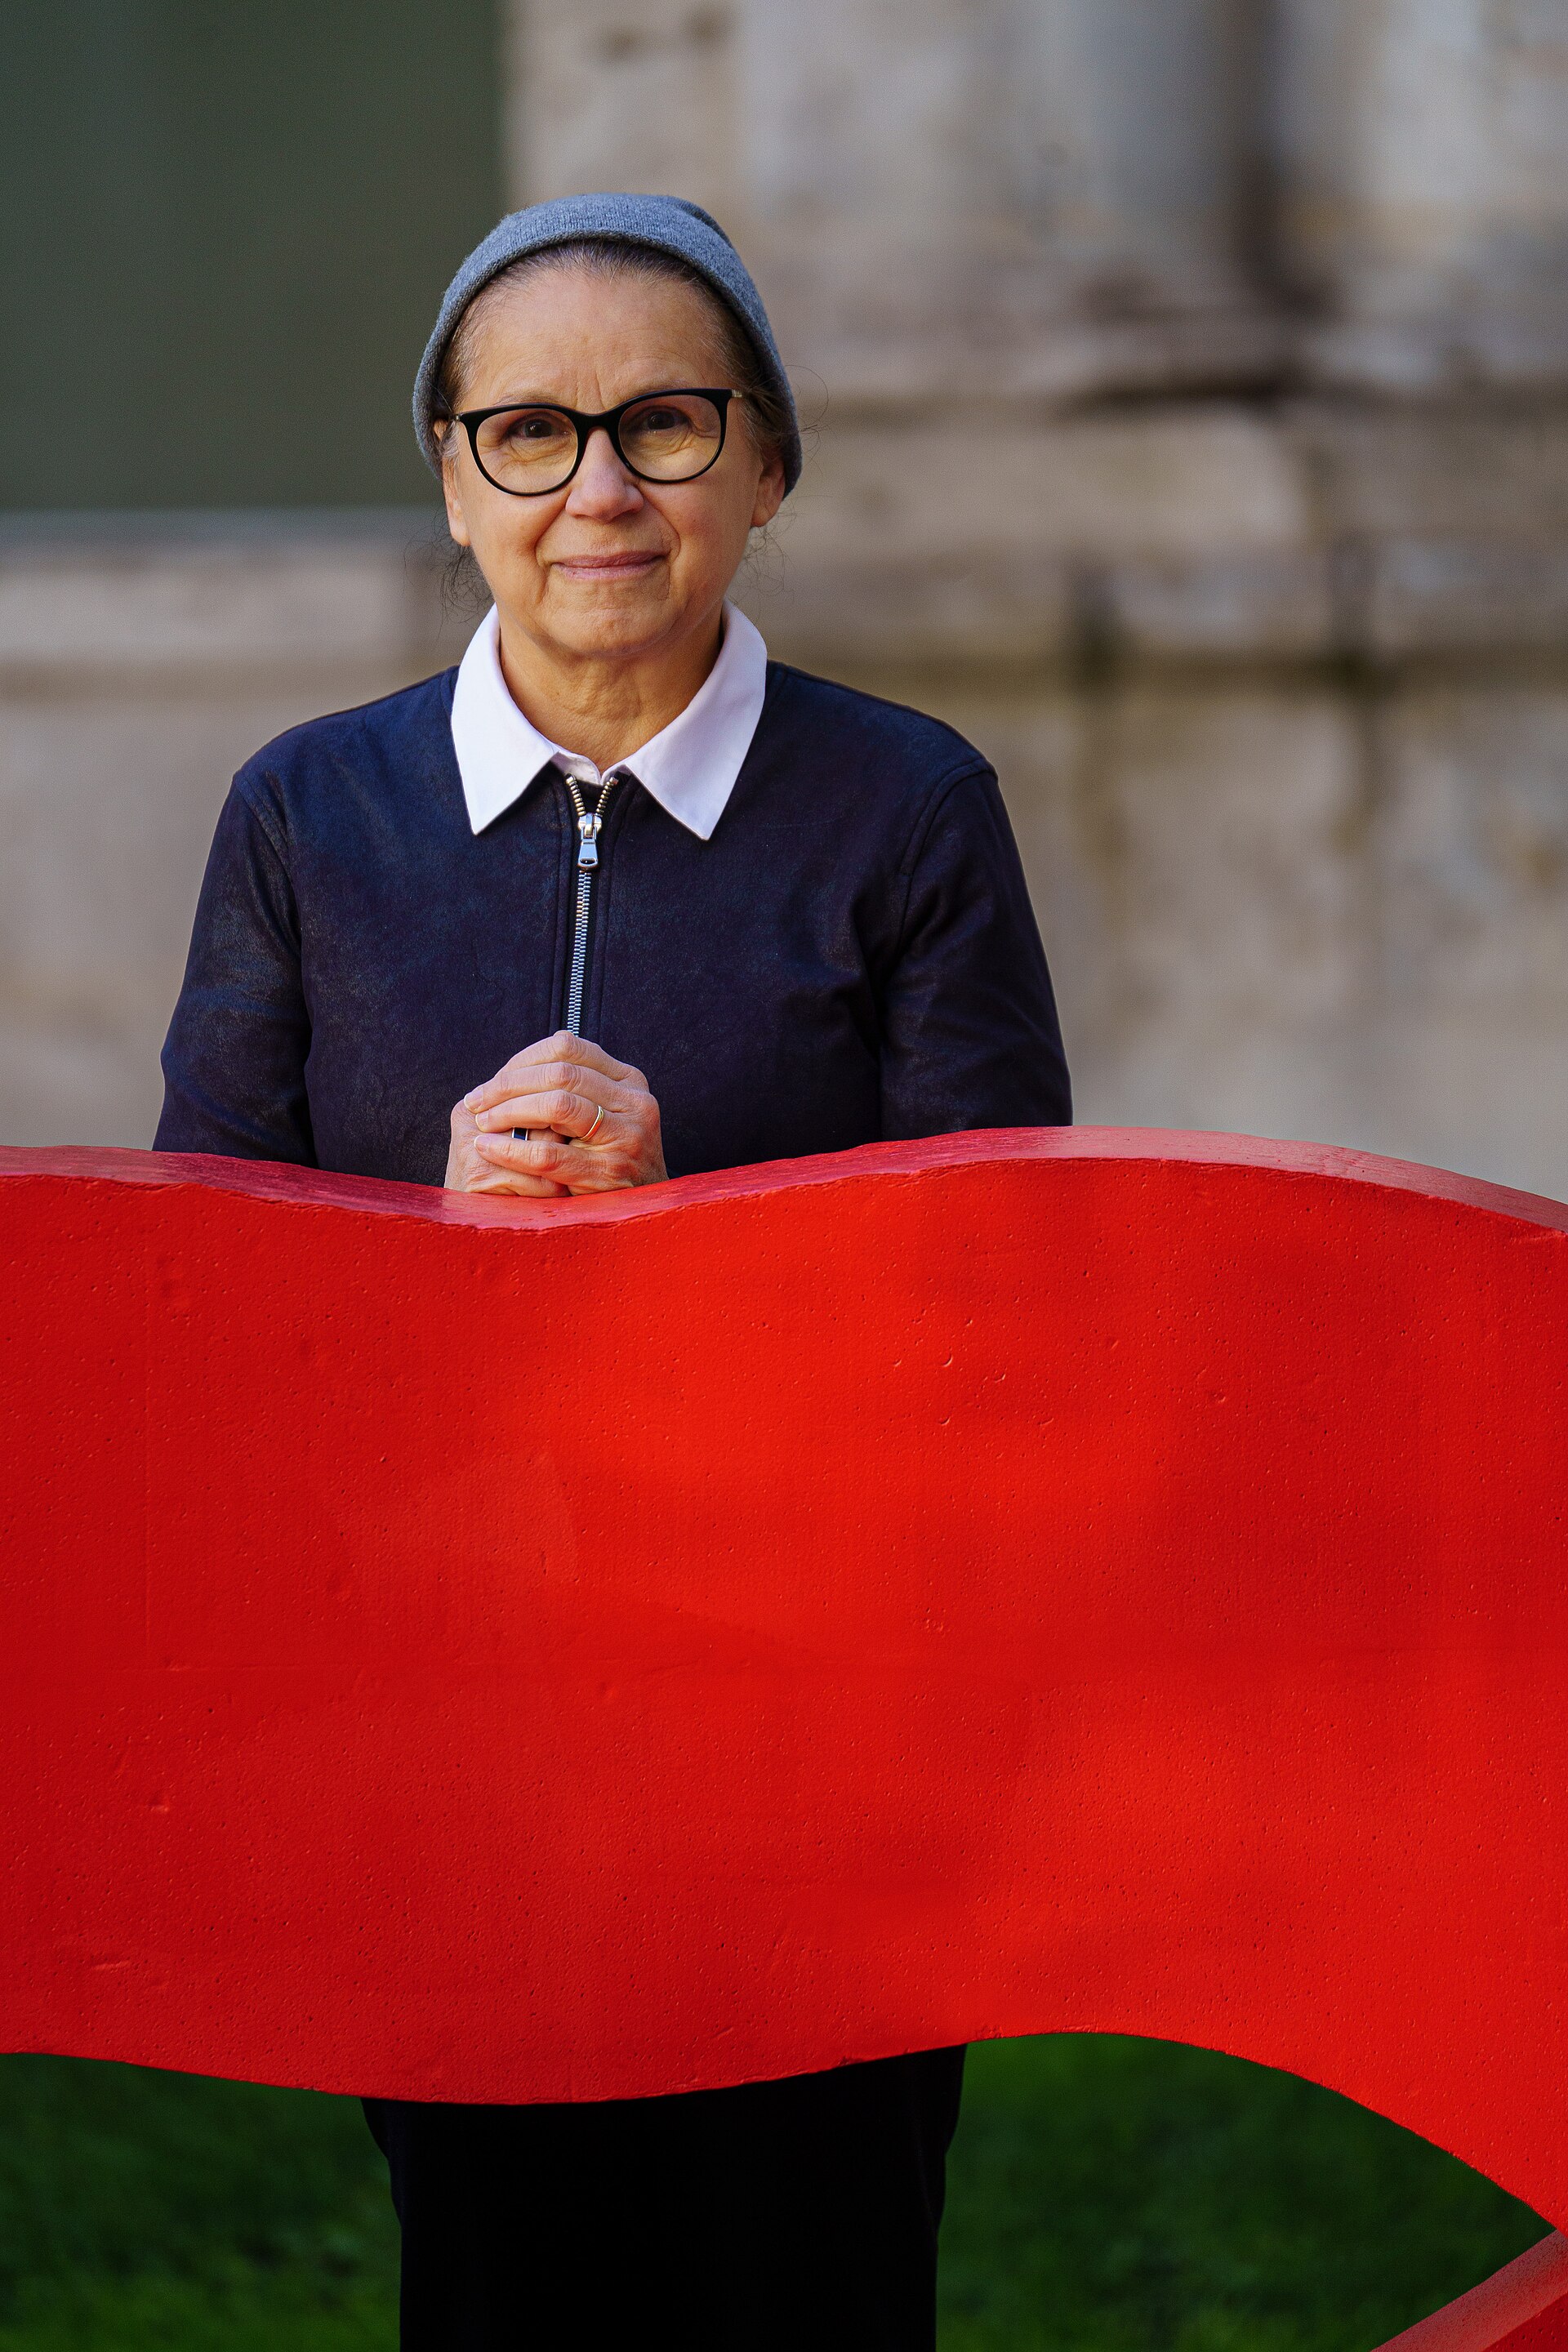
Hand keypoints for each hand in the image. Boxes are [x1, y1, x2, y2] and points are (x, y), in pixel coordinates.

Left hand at [445, 1032, 666, 1198]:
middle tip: (476, 1102)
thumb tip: (520, 1065)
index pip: (566, 1048)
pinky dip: (512, 1150)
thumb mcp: (606, 1113)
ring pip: (556, 1105)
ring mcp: (626, 1136)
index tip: (492, 1082)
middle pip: (558, 1073)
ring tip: (483, 1123)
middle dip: (508, 1085)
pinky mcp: (609, 1171)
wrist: (646, 1209)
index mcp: (629, 1080)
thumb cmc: (611, 1158)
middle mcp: (635, 1102)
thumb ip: (575, 1087)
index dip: (521, 1061)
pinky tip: (488, 1148)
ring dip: (509, 1111)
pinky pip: (549, 1154)